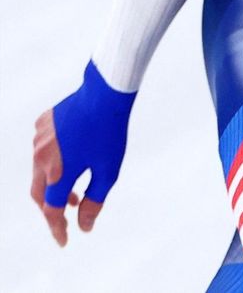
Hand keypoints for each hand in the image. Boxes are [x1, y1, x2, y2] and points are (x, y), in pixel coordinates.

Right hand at [31, 110, 103, 245]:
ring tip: (73, 190)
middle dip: (50, 208)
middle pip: (40, 192)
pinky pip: (42, 148)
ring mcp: (39, 139)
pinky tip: (69, 158)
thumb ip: (94, 201)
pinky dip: (52, 160)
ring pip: (39, 170)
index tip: (64, 240)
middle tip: (66, 215)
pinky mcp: (42, 123)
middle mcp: (42, 156)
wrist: (104, 94)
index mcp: (58, 172)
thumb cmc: (109, 133)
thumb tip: (83, 226)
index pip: (52, 209)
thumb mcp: (108, 171)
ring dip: (53, 184)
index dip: (58, 227)